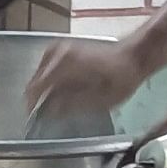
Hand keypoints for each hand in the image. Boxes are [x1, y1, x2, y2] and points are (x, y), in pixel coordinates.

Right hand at [26, 36, 152, 127]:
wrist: (132, 56)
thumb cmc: (121, 78)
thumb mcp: (100, 100)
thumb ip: (72, 105)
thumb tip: (50, 111)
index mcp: (65, 64)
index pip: (35, 88)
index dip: (34, 106)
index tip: (36, 120)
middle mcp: (58, 53)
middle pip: (36, 81)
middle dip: (40, 99)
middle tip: (51, 114)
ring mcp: (59, 48)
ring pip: (40, 75)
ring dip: (46, 90)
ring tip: (59, 103)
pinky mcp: (62, 48)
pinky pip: (47, 68)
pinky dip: (51, 81)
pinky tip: (63, 91)